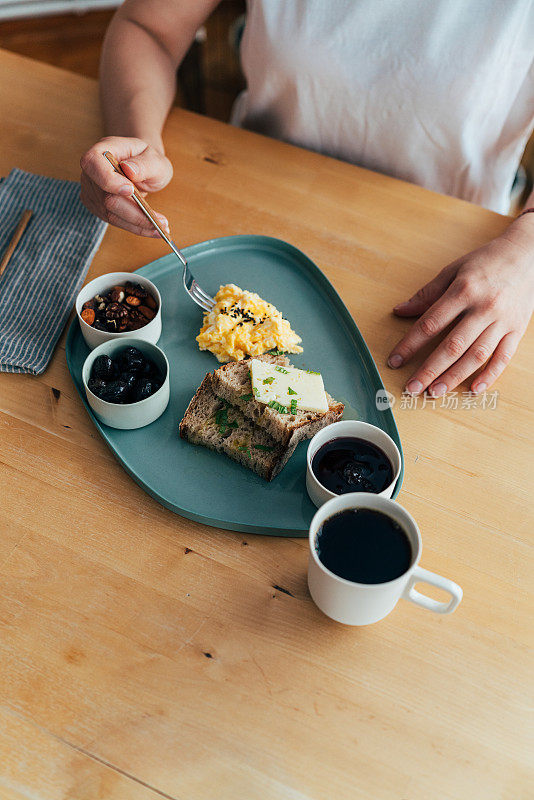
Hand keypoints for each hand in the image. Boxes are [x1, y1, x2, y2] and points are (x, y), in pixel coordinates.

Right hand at [80, 136, 172, 236]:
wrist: (144, 168)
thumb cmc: (149, 161)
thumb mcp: (155, 159)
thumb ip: (144, 164)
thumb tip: (129, 170)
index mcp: (103, 149)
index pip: (92, 163)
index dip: (108, 180)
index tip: (130, 190)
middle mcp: (92, 171)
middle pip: (105, 197)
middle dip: (134, 212)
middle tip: (160, 221)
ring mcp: (91, 190)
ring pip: (110, 214)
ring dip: (137, 224)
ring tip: (162, 227)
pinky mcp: (97, 206)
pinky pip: (113, 220)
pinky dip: (134, 226)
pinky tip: (151, 228)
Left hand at [387, 217, 533, 395]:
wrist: (529, 254)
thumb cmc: (487, 261)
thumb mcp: (453, 270)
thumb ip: (427, 293)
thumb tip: (400, 311)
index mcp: (464, 290)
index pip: (431, 323)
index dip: (410, 344)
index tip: (395, 360)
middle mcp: (484, 307)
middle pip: (453, 345)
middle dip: (429, 369)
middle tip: (412, 387)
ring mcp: (503, 321)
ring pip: (476, 355)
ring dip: (454, 377)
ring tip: (435, 392)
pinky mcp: (517, 329)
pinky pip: (503, 357)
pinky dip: (489, 375)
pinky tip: (473, 389)